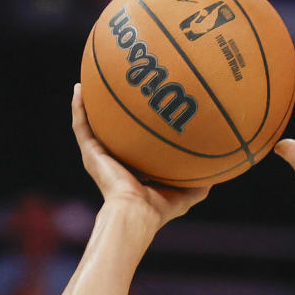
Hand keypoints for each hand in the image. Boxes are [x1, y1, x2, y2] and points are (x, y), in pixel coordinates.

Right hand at [72, 86, 210, 228]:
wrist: (136, 213)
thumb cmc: (158, 210)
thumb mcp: (184, 194)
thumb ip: (198, 184)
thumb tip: (216, 174)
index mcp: (131, 171)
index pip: (132, 147)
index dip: (135, 131)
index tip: (142, 111)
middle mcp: (113, 162)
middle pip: (109, 132)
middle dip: (109, 113)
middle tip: (115, 89)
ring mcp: (99, 158)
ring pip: (90, 125)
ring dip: (88, 104)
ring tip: (87, 81)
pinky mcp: (90, 154)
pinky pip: (81, 126)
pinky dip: (78, 107)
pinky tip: (78, 88)